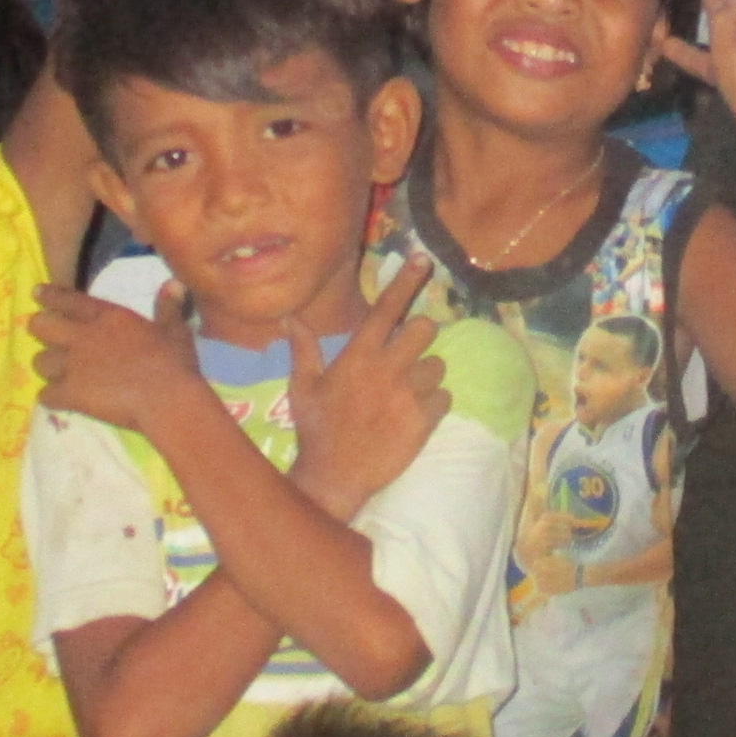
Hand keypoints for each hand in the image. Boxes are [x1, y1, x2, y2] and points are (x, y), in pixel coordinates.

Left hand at [28, 282, 209, 434]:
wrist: (166, 399)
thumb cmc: (173, 362)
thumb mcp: (174, 330)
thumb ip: (168, 307)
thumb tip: (174, 283)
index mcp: (107, 317)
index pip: (69, 300)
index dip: (49, 295)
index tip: (37, 292)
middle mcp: (83, 336)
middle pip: (41, 326)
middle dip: (40, 328)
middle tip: (46, 335)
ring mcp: (73, 366)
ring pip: (39, 361)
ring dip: (46, 366)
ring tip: (55, 372)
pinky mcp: (70, 394)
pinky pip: (45, 395)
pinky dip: (50, 397)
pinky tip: (58, 399)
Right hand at [287, 257, 447, 515]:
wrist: (333, 476)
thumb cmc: (316, 429)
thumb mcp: (303, 387)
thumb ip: (303, 349)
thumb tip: (290, 319)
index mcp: (358, 356)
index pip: (387, 308)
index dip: (407, 281)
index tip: (425, 259)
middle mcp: (386, 369)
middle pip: (425, 329)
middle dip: (420, 338)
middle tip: (408, 355)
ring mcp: (408, 395)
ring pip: (438, 366)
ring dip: (427, 376)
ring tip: (407, 394)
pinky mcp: (424, 421)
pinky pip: (445, 398)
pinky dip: (434, 405)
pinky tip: (414, 416)